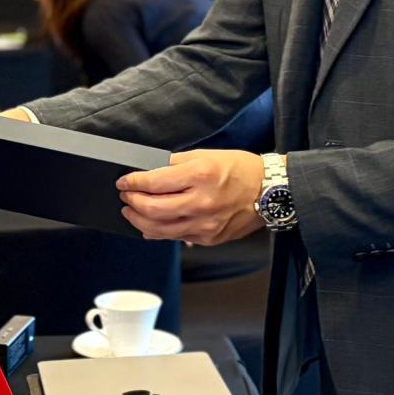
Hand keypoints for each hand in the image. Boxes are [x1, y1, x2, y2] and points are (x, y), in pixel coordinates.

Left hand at [116, 149, 265, 245]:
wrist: (270, 191)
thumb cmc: (240, 170)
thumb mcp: (206, 156)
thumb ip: (175, 164)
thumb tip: (148, 170)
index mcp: (200, 176)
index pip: (154, 182)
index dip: (133, 182)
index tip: (123, 181)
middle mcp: (202, 202)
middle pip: (153, 209)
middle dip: (132, 203)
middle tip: (125, 196)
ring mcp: (206, 224)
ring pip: (161, 229)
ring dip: (139, 221)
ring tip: (131, 213)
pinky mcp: (210, 238)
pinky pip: (177, 238)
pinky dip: (159, 232)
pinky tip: (150, 227)